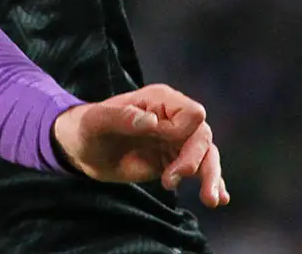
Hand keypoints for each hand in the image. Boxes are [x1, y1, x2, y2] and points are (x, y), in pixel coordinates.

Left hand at [51, 84, 228, 208]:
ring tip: (211, 201)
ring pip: (207, 155)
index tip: (165, 145)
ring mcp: (176, 140)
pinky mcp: (175, 160)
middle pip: (202, 136)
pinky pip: (201, 169)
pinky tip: (220, 198)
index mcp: (159, 100)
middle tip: (170, 181)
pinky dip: (213, 182)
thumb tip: (153, 121)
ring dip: (211, 176)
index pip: (190, 113)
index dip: (184, 132)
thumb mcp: (97, 122)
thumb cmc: (87, 128)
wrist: (82, 150)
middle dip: (195, 160)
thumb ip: (123, 118)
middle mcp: (173, 118)